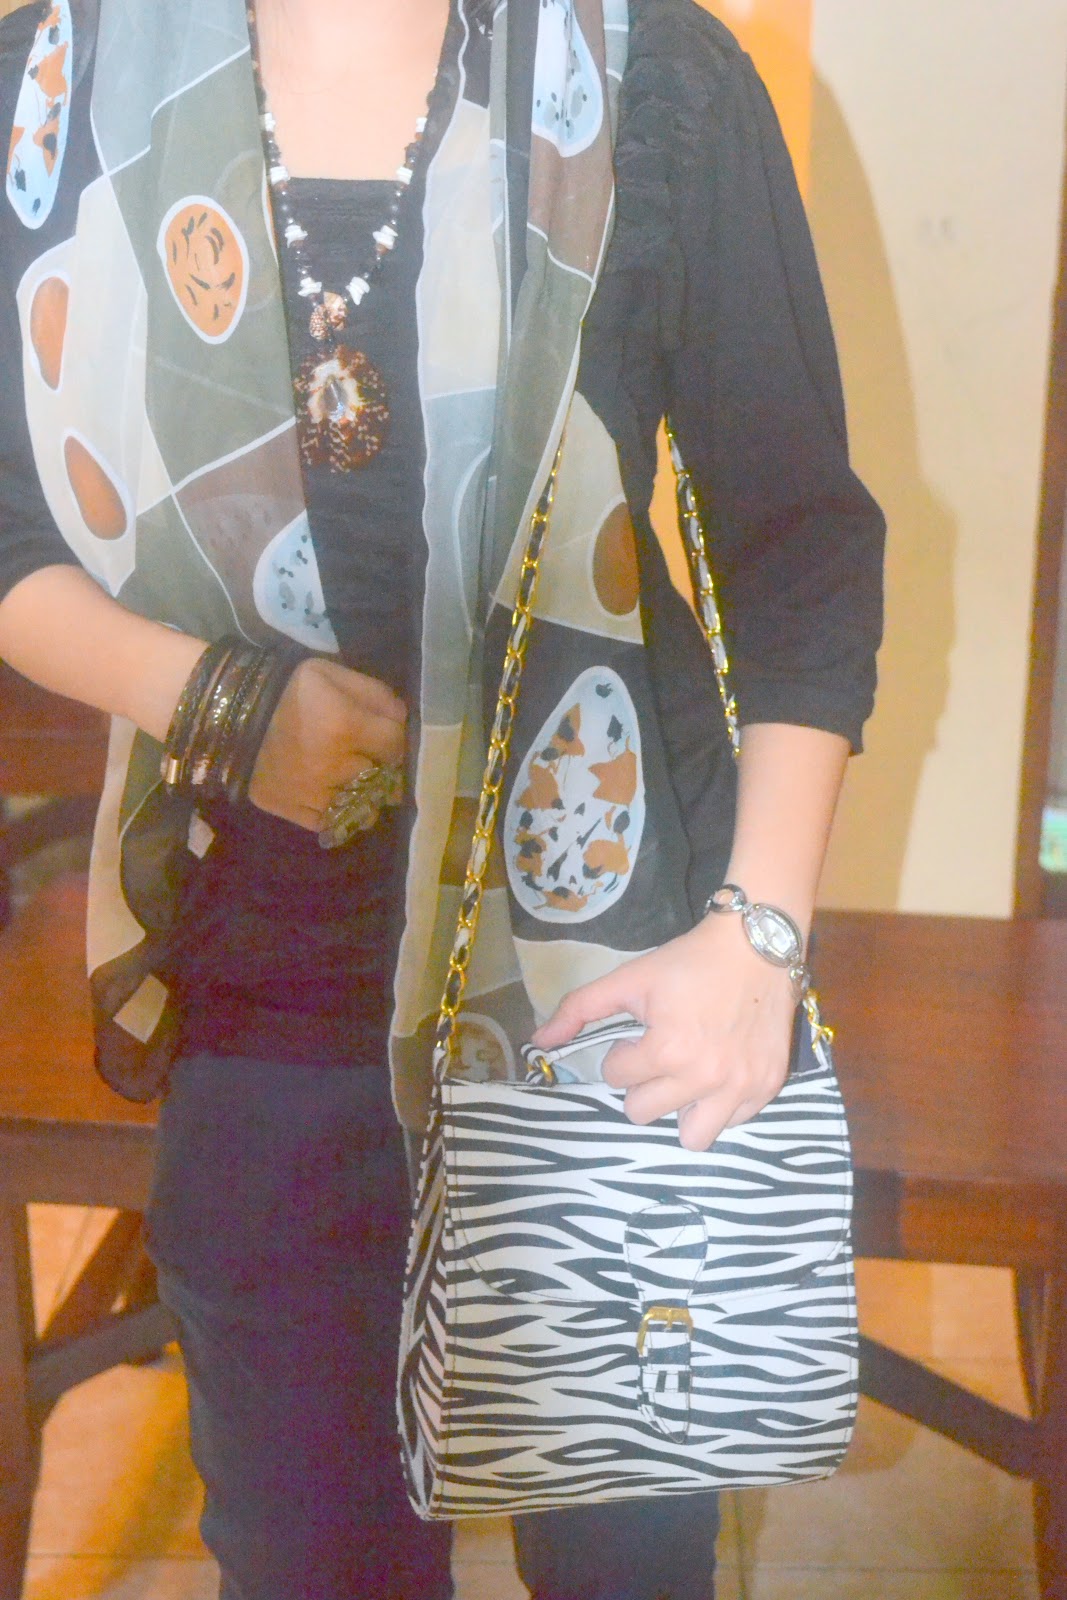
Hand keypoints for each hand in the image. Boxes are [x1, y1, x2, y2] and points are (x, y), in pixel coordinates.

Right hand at [248, 657, 406, 831]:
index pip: (396, 746)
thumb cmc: (287, 688)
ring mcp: (311, 794)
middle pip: (381, 779)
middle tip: (368, 758)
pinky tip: (328, 793)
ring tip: (348, 778)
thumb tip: (403, 720)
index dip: (394, 740)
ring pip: (358, 806)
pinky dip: (333, 811)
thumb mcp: (332, 674)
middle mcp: (333, 767)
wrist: (228, 712)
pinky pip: (326, 822)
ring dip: (360, 794)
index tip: (385, 737)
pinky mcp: (289, 810)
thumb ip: (374, 694)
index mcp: (345, 727)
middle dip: (380, 768)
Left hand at [531, 913, 795, 1150]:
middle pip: (643, 1112)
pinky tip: (719, 1074)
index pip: (616, 1077)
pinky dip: (720, 1107)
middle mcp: (704, 1078)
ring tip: (686, 1077)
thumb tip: (538, 1043)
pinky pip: (732, 1123)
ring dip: (681, 1109)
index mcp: (667, 1051)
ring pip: (691, 1137)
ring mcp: (740, 1087)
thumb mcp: (630, 978)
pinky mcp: (768, 1087)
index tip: (641, 1033)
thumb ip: (579, 1009)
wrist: (757, 944)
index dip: (623, 1053)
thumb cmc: (689, 961)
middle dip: (643, 1084)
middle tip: (661, 1053)